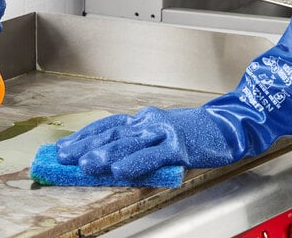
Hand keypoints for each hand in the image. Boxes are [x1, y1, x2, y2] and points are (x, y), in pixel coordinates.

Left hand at [56, 106, 239, 180]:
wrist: (227, 125)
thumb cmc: (194, 133)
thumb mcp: (162, 135)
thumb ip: (139, 145)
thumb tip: (110, 161)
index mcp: (144, 120)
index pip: (108, 126)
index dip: (85, 136)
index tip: (65, 145)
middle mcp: (150, 122)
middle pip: (113, 133)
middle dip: (86, 144)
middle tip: (63, 155)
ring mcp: (164, 132)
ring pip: (129, 142)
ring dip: (105, 153)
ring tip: (85, 163)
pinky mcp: (179, 144)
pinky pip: (153, 155)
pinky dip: (135, 163)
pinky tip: (120, 171)